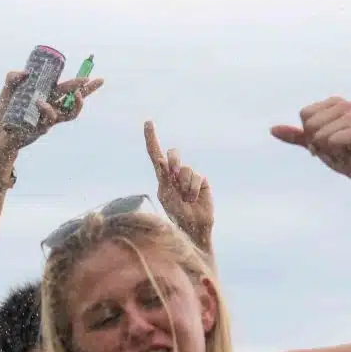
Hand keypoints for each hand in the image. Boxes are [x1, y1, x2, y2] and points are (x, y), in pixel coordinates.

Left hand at [0, 67, 102, 156]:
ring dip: (77, 103)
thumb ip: (12, 78)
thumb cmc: (5, 113)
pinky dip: (47, 108)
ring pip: (70, 114)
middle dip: (87, 90)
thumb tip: (26, 72)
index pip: (66, 89)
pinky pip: (50, 119)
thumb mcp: (7, 92)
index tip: (89, 75)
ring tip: (77, 93)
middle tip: (97, 80)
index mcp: (46, 98)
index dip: (79, 83)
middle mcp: (51, 109)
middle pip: (74, 100)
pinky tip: (39, 101)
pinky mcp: (42, 128)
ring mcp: (48, 120)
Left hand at [143, 121, 213, 250]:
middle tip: (173, 173)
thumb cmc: (176, 215)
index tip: (148, 122)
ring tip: (185, 199)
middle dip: (173, 161)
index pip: (155, 155)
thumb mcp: (166, 196)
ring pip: (185, 169)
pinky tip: (193, 199)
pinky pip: (197, 177)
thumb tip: (161, 159)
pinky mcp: (202, 181)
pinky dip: (193, 189)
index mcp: (162, 178)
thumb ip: (164, 177)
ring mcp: (189, 177)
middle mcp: (175, 175)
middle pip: (173, 154)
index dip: (152, 138)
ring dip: (184, 185)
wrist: (193, 228)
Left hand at [270, 97, 350, 195]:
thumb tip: (272, 129)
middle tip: (334, 147)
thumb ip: (295, 136)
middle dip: (317, 141)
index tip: (325, 141)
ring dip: (326, 148)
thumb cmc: (342, 154)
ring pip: (319, 134)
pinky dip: (334, 151)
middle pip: (310, 124)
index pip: (304, 115)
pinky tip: (347, 153)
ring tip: (342, 150)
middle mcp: (346, 104)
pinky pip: (332, 141)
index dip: (310, 133)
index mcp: (335, 102)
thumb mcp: (315, 144)